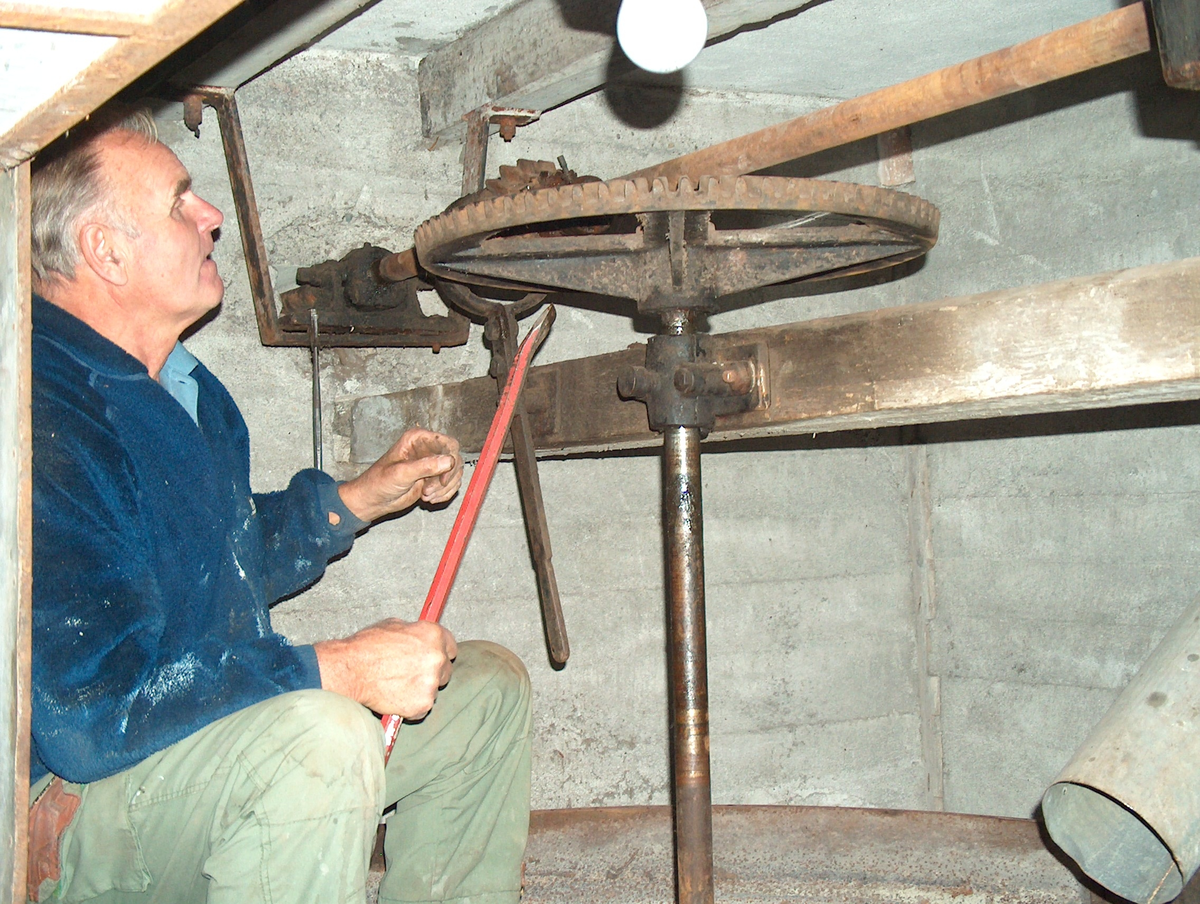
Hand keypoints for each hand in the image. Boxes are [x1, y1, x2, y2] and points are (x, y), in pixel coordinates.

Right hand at [314, 619, 456, 718]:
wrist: (350, 671)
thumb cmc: (367, 647)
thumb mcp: (394, 626)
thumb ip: (414, 633)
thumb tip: (419, 637)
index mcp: (433, 635)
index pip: (451, 647)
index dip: (441, 653)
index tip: (434, 658)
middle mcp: (437, 658)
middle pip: (445, 670)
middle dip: (431, 673)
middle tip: (410, 675)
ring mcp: (431, 682)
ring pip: (433, 690)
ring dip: (421, 690)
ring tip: (398, 685)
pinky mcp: (423, 704)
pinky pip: (422, 708)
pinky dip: (411, 706)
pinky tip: (396, 697)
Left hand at [338, 427, 462, 522]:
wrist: (374, 500)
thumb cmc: (379, 482)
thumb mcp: (401, 473)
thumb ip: (425, 466)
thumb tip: (448, 461)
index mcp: (418, 439)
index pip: (449, 444)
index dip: (452, 461)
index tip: (444, 479)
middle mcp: (428, 448)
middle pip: (456, 459)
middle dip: (446, 479)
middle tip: (429, 490)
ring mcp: (433, 463)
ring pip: (455, 474)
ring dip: (444, 488)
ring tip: (426, 495)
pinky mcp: (435, 478)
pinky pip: (452, 485)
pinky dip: (445, 494)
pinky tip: (429, 498)